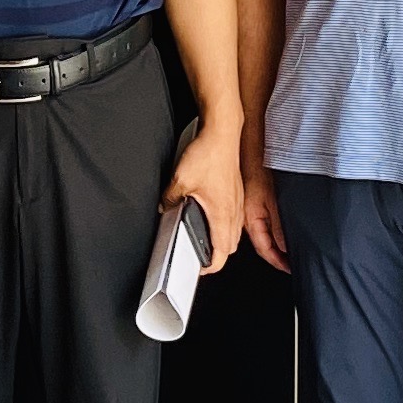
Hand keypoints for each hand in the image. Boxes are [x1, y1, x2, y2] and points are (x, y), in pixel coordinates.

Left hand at [163, 122, 245, 277]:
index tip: (199, 269)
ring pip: (235, 231)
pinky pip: (235, 216)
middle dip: (217, 256)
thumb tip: (164, 208)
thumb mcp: (180, 181)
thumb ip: (169, 200)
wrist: (223, 133)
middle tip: (201, 256)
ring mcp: (238, 201)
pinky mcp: (237, 191)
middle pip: (230, 246)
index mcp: (222, 214)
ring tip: (206, 239)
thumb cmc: (209, 154)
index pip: (222, 253)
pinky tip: (213, 215)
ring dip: (223, 240)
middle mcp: (234, 211)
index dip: (211, 267)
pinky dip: (226, 224)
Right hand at [238, 157, 289, 273]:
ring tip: (294, 249)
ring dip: (279, 243)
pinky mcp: (254, 200)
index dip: (278, 262)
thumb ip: (279, 226)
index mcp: (250, 220)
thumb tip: (286, 247)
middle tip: (295, 263)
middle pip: (264, 244)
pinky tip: (287, 228)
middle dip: (279, 256)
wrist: (250, 146)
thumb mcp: (274, 201)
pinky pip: (265, 221)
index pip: (265, 250)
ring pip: (265, 233)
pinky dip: (276, 229)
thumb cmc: (259, 167)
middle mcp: (248, 217)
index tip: (291, 268)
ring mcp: (250, 209)